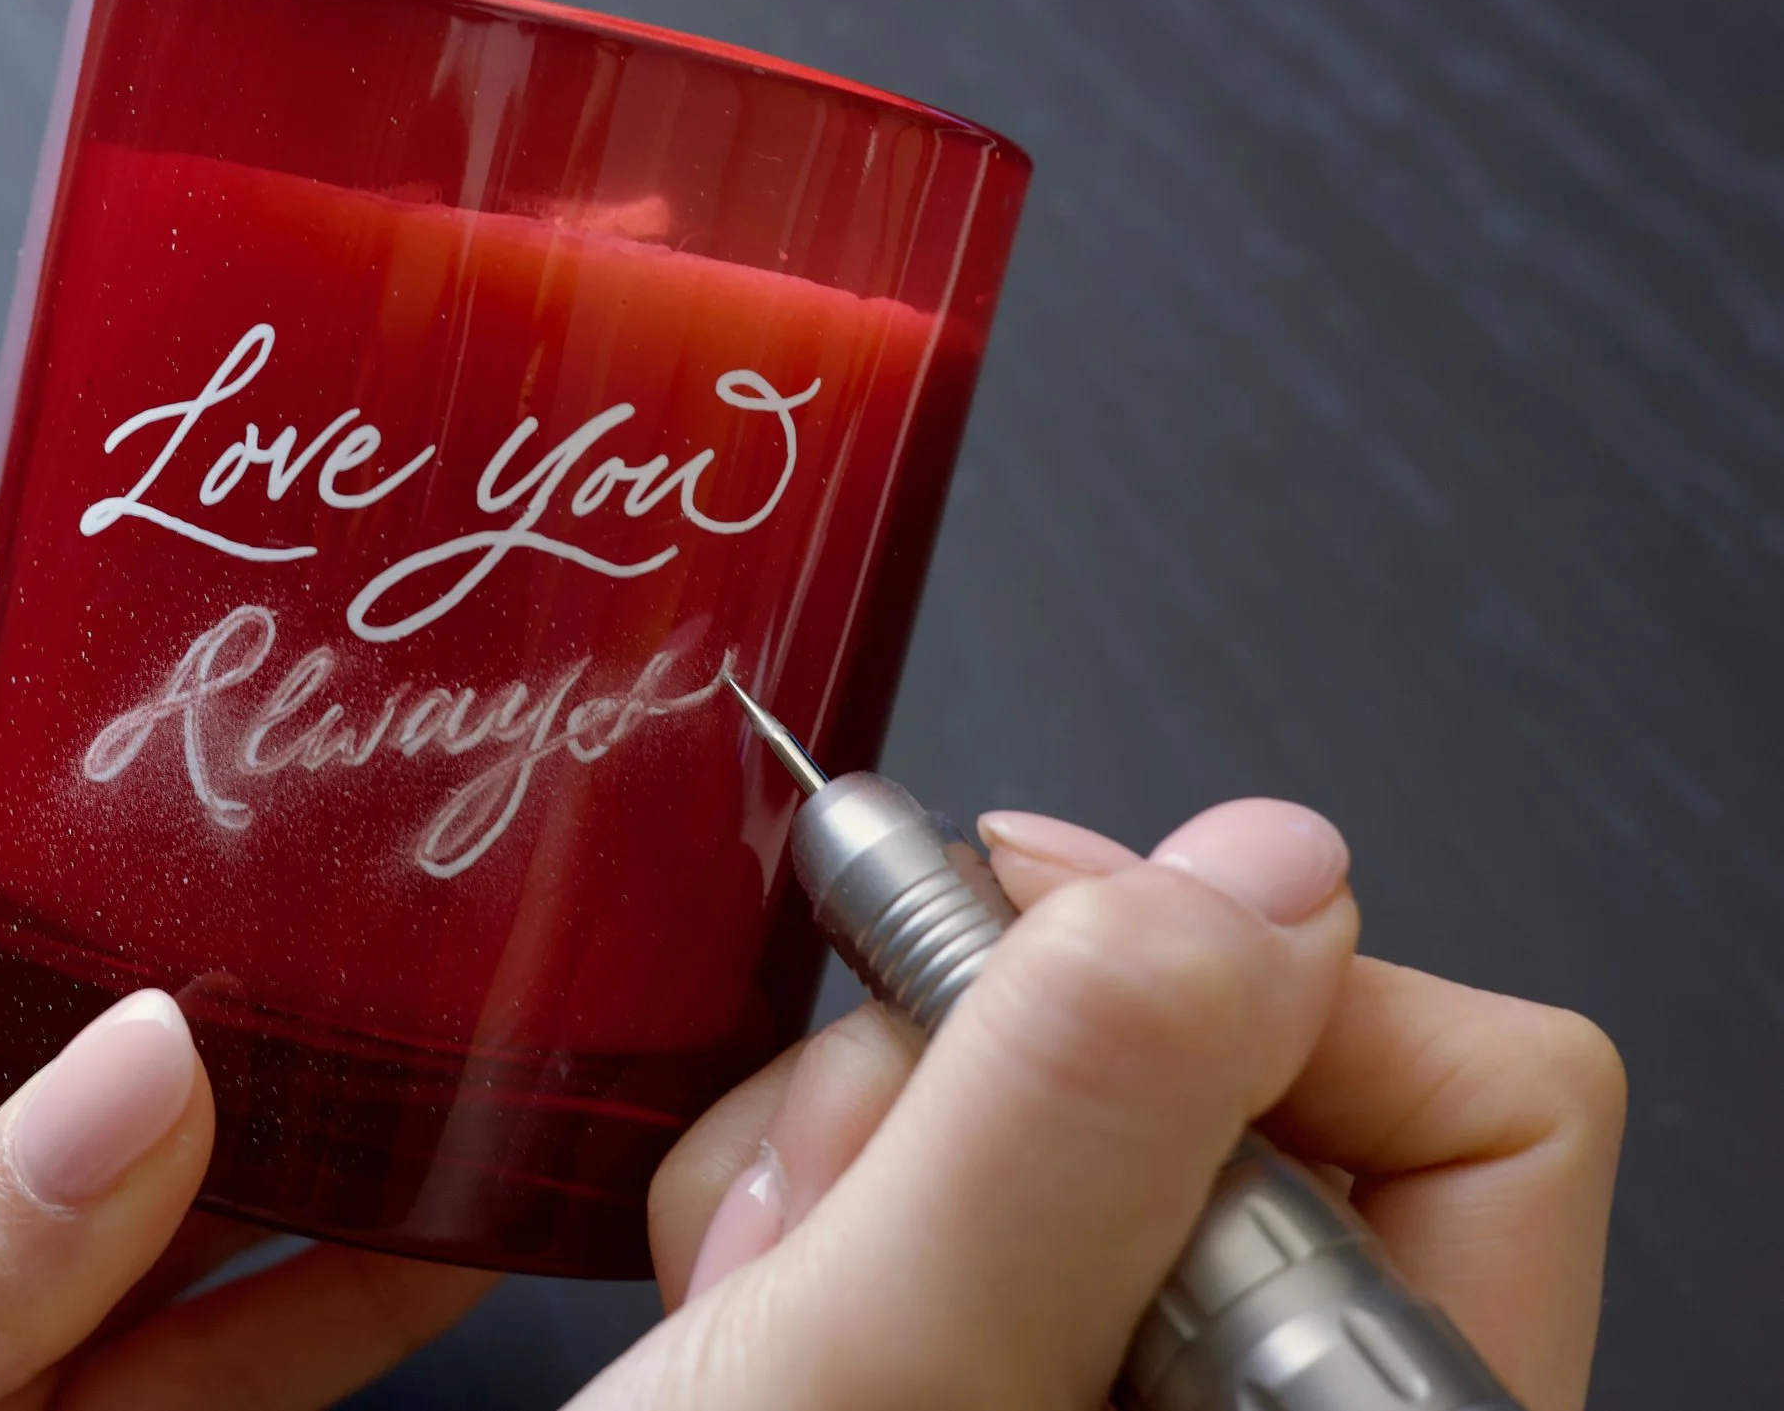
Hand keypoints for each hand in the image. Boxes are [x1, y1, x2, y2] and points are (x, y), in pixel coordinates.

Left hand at [0, 855, 494, 1410]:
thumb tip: (151, 1068)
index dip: (145, 837)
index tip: (321, 796)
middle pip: (120, 1048)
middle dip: (287, 994)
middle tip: (483, 940)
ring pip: (190, 1213)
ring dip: (343, 1156)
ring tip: (507, 1080)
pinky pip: (200, 1362)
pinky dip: (327, 1309)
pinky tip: (436, 1254)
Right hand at [590, 799, 1623, 1410]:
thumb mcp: (881, 1376)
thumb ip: (1079, 1117)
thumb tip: (1266, 868)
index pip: (1481, 1104)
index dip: (1254, 987)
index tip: (1023, 953)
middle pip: (1249, 1077)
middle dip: (1001, 1077)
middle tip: (850, 1163)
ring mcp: (1130, 1403)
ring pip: (1070, 1106)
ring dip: (875, 1137)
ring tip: (757, 1266)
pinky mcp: (1004, 1366)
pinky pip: (960, 1170)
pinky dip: (827, 1189)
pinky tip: (744, 1285)